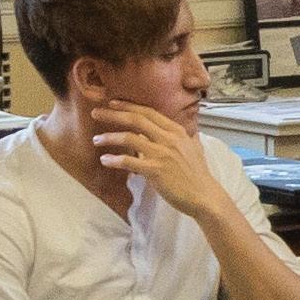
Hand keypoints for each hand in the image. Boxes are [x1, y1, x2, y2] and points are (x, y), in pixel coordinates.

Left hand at [89, 100, 232, 221]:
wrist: (204, 196)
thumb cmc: (199, 175)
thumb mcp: (196, 149)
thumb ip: (189, 138)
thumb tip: (190, 132)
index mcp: (176, 131)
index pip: (148, 112)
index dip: (128, 106)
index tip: (113, 103)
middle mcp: (168, 138)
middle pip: (135, 120)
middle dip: (113, 114)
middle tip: (95, 113)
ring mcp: (162, 153)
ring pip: (129, 138)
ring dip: (109, 137)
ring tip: (96, 140)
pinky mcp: (156, 170)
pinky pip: (130, 162)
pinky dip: (115, 160)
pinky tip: (105, 160)